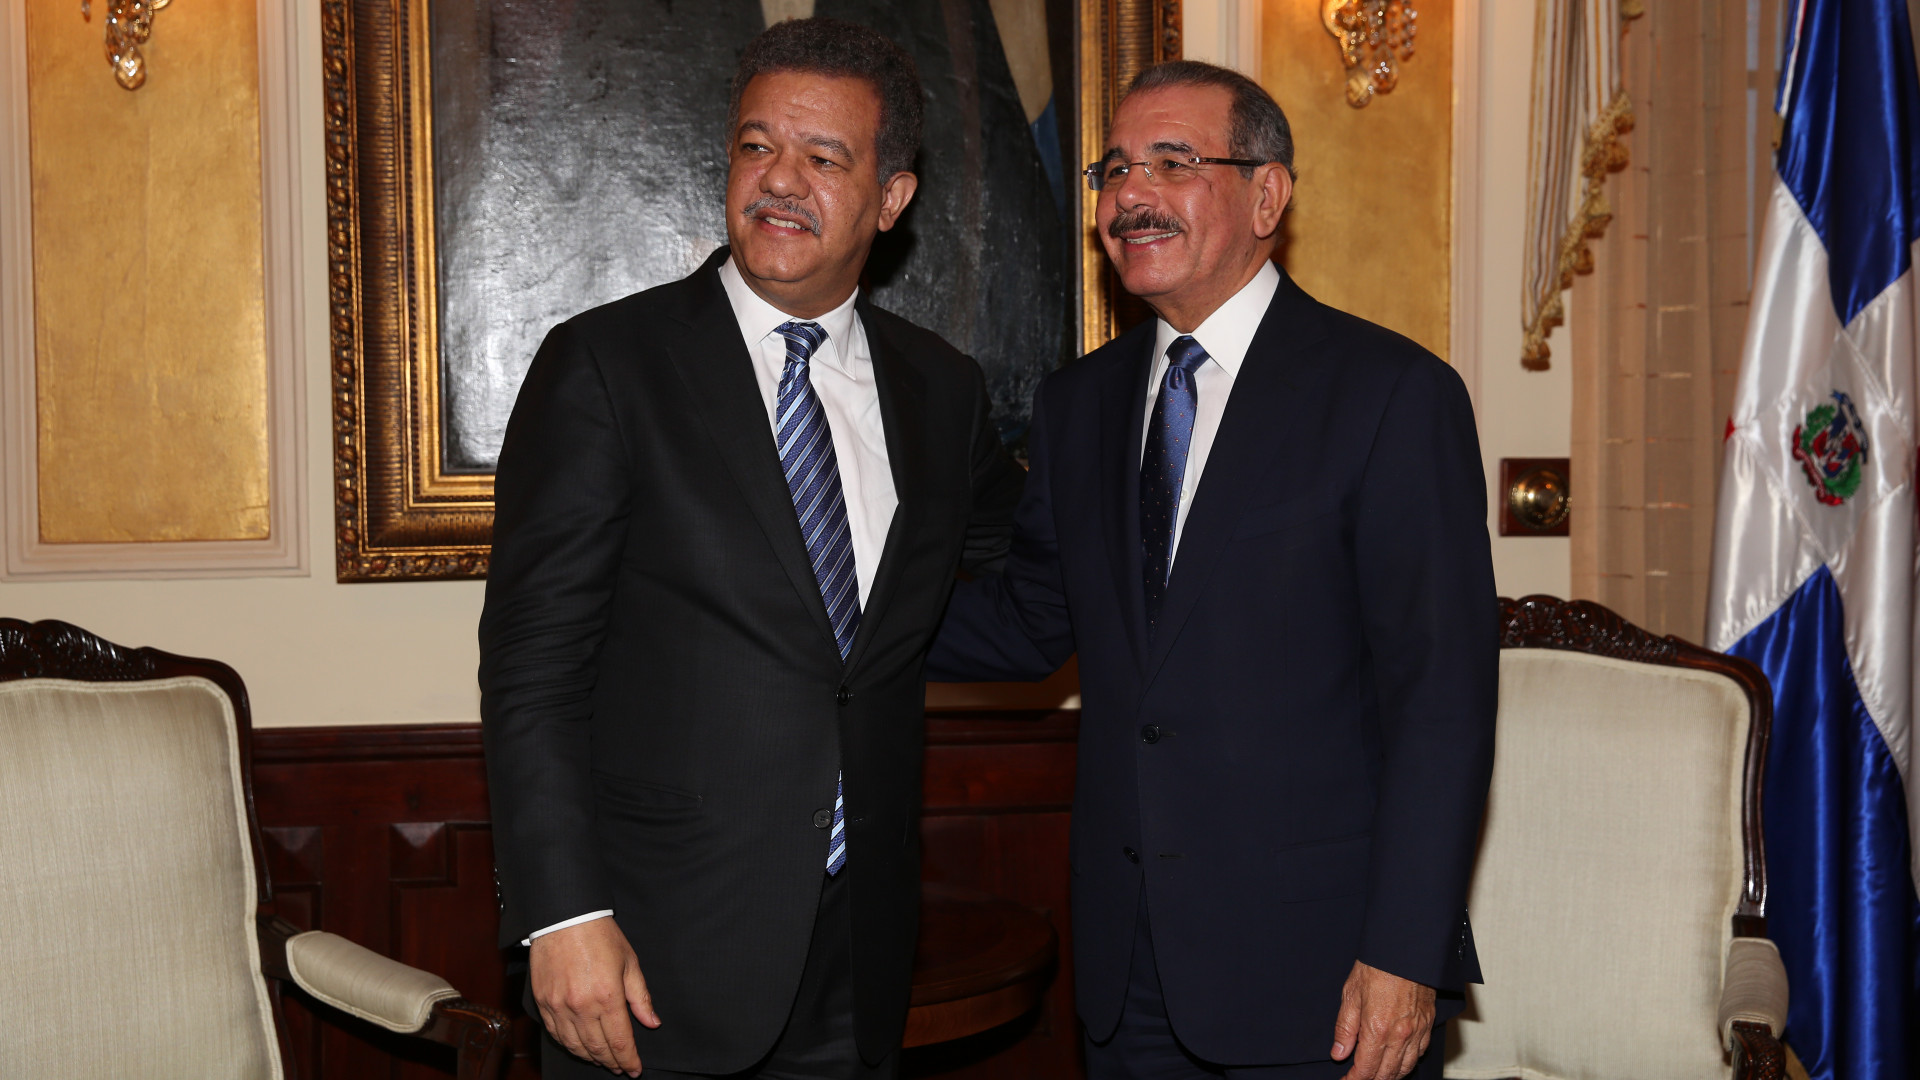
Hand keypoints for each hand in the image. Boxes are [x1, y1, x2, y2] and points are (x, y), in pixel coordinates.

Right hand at [530, 917, 661, 1075]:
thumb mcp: (629, 962)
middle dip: (612, 1062)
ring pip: (575, 1046)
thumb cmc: (600, 935)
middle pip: (598, 1048)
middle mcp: (581, 1006)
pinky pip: (556, 1034)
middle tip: (621, 1068)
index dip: (629, 1060)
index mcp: (607, 996)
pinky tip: (579, 1047)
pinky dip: (569, 1045)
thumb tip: (652, 1023)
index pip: (620, 1041)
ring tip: (603, 1061)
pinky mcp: (543, 1002)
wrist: (564, 917)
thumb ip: (640, 997)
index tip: (635, 1070)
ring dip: (591, 1057)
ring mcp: (559, 1006)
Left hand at [1330, 960, 1435, 1079]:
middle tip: (1358, 1079)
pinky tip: (1399, 1062)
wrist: (1405, 948)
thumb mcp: (1350, 995)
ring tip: (1376, 1076)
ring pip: (1405, 1068)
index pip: (1365, 1069)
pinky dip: (1408, 1063)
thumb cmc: (1377, 966)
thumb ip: (1345, 1028)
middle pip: (1386, 1074)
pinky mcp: (1428, 1023)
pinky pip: (1420, 1053)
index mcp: (1377, 1029)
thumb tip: (1338, 1053)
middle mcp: (1400, 1035)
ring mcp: (1417, 1031)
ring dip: (1390, 1076)